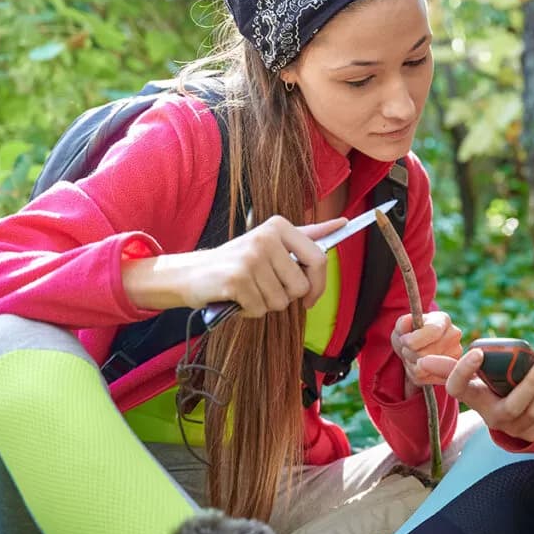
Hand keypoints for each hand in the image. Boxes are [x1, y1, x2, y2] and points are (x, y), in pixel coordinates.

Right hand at [180, 215, 346, 316]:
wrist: (191, 273)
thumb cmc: (238, 261)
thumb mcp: (272, 242)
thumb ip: (306, 235)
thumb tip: (342, 222)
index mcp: (279, 226)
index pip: (318, 258)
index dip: (318, 285)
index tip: (310, 297)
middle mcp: (266, 238)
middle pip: (300, 286)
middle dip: (286, 297)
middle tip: (265, 288)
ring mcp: (251, 258)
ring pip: (280, 302)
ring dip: (264, 304)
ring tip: (248, 290)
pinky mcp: (237, 279)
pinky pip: (260, 309)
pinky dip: (249, 311)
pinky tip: (237, 298)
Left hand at [390, 311, 462, 385]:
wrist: (415, 349)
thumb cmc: (410, 334)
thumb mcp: (402, 326)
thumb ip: (403, 323)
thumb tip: (406, 321)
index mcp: (443, 320)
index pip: (433, 332)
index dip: (413, 339)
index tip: (403, 340)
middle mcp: (454, 336)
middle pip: (424, 353)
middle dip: (409, 352)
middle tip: (408, 348)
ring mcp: (454, 356)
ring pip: (422, 368)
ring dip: (410, 364)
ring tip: (413, 356)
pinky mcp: (448, 373)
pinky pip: (423, 379)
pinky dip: (414, 374)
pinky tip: (418, 365)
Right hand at [419, 349, 533, 442]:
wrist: (515, 416)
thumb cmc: (491, 390)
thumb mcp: (473, 381)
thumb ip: (451, 368)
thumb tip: (422, 359)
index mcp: (475, 400)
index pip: (460, 390)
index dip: (464, 372)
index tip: (477, 352)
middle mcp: (494, 419)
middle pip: (512, 406)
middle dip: (532, 382)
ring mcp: (517, 429)